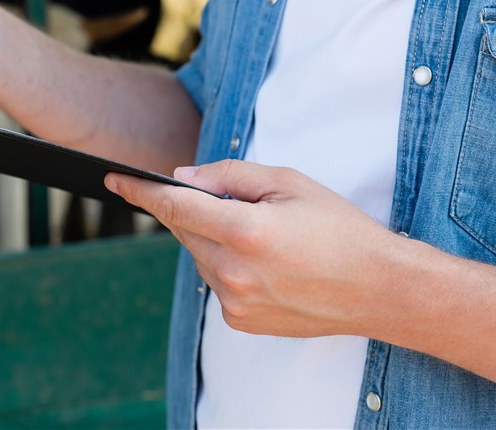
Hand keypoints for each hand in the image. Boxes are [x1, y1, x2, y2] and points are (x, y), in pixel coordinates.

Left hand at [106, 160, 397, 338]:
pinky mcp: (239, 320)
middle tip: (230, 201)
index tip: (114, 179)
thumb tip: (183, 178)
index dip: (139, 190)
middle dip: (194, 208)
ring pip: (199, 255)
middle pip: (184, 228)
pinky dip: (226, 264)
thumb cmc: (340, 230)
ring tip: (262, 235)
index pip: (174, 204)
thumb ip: (228, 174)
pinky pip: (215, 280)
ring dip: (212, 237)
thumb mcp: (287, 182)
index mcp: (245, 231)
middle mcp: (233, 271)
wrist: (380, 289)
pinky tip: (265, 262)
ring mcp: (234, 301)